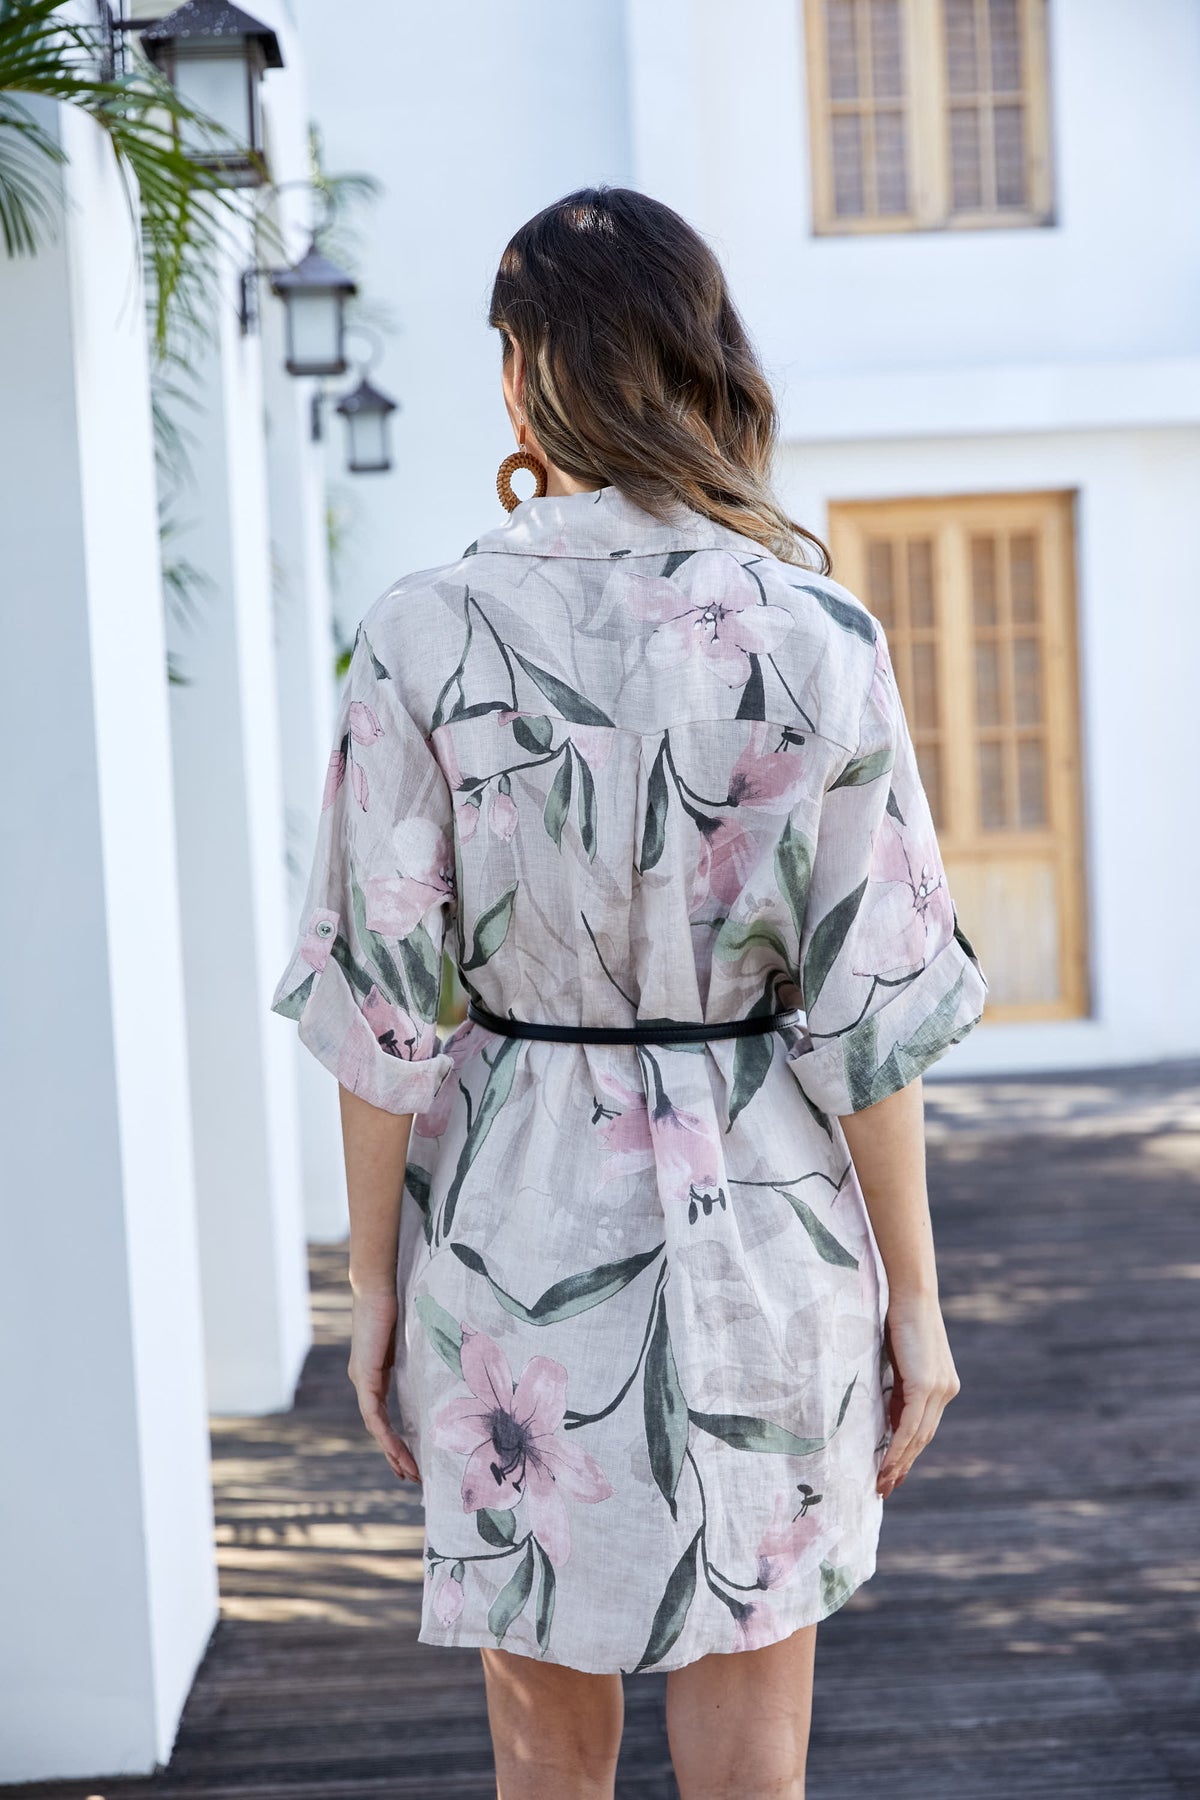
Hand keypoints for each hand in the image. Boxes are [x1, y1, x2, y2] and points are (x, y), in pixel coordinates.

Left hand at [347, 1288, 421, 1483]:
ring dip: (392, 1452)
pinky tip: (397, 1452)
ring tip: (409, 1473)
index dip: (399, 1439)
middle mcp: (365, 1380)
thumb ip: (420, 1356)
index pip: (386, 1415)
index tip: (413, 1459)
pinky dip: (386, 1436)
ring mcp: (362, 1380)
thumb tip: (446, 1365)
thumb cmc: (400, 1301)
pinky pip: (374, 1416)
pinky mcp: (364, 1376)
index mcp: (376, 1373)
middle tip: (413, 1477)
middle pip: (381, 1428)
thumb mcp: (413, 1338)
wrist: (378, 1283)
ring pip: (377, 1428)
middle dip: (397, 1454)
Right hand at [876, 1291, 959, 1498]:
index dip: (910, 1452)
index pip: (925, 1426)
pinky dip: (897, 1448)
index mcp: (943, 1384)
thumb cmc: (900, 1318)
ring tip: (880, 1482)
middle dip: (904, 1465)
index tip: (894, 1472)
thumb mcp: (901, 1359)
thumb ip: (899, 1387)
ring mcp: (938, 1389)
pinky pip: (910, 1426)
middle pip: (923, 1438)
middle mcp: (946, 1390)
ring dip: (898, 1463)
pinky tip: (885, 1464)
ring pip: (917, 1437)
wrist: (912, 1293)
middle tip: (885, 1487)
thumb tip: (889, 1414)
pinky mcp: (925, 1386)